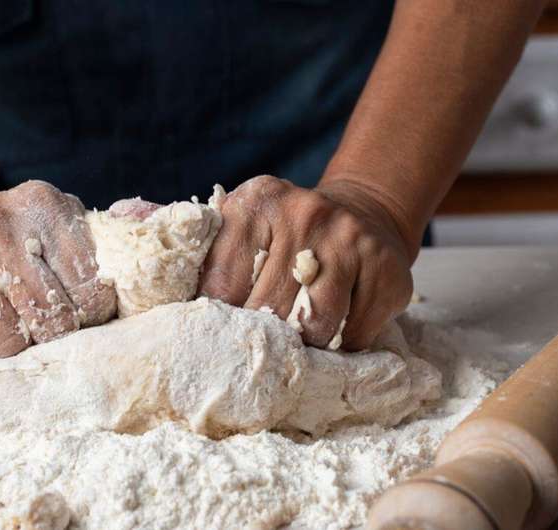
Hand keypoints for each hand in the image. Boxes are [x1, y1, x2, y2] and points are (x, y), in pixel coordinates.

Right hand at [0, 181, 116, 369]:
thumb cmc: (17, 235)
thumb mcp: (58, 221)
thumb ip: (99, 243)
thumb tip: (154, 281)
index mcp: (43, 206)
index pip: (91, 289)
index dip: (95, 315)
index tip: (88, 315)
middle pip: (52, 321)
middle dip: (58, 336)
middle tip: (53, 331)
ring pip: (7, 344)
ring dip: (18, 350)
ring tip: (18, 333)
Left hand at [199, 175, 415, 350]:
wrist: (362, 212)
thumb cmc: (285, 235)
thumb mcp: (243, 227)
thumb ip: (207, 261)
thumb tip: (167, 313)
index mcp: (257, 201)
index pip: (221, 284)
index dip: (219, 319)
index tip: (220, 334)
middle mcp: (306, 213)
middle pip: (269, 308)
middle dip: (262, 335)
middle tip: (262, 344)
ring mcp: (352, 239)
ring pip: (315, 326)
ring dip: (304, 344)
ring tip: (298, 336)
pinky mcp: (389, 269)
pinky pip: (355, 334)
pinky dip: (342, 343)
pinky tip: (337, 324)